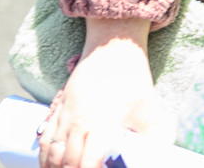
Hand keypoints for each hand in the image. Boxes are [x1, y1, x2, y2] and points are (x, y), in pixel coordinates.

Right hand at [39, 18, 169, 167]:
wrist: (113, 46)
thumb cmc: (133, 79)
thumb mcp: (149, 109)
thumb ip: (154, 136)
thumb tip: (161, 155)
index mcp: (101, 126)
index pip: (86, 163)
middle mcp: (78, 122)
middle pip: (66, 162)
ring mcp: (65, 115)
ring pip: (51, 151)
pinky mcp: (58, 107)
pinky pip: (44, 136)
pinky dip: (43, 155)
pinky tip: (47, 165)